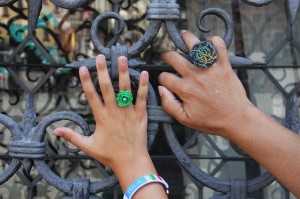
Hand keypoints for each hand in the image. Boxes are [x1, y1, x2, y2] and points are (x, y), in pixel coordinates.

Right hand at [53, 55, 156, 190]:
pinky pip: (142, 98)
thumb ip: (72, 136)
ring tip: (122, 58)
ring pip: (125, 89)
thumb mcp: (87, 146)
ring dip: (123, 73)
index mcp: (101, 117)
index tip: (83, 68)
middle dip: (103, 71)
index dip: (86, 81)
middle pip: (107, 88)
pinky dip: (143, 86)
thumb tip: (55, 131)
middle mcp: (114, 112)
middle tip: (101, 56)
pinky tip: (144, 73)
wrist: (130, 162)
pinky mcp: (140, 115)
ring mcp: (128, 112)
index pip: (91, 96)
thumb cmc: (109, 155)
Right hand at [158, 31, 252, 136]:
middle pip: (173, 57)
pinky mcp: (224, 65)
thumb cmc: (211, 121)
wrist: (236, 119)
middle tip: (167, 56)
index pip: (164, 77)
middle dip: (166, 55)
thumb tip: (161, 89)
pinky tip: (209, 43)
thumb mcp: (185, 119)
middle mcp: (195, 76)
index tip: (166, 80)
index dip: (162, 79)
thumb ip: (169, 105)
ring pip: (194, 45)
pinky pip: (219, 45)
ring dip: (186, 38)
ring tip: (183, 36)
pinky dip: (213, 41)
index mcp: (185, 89)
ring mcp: (210, 69)